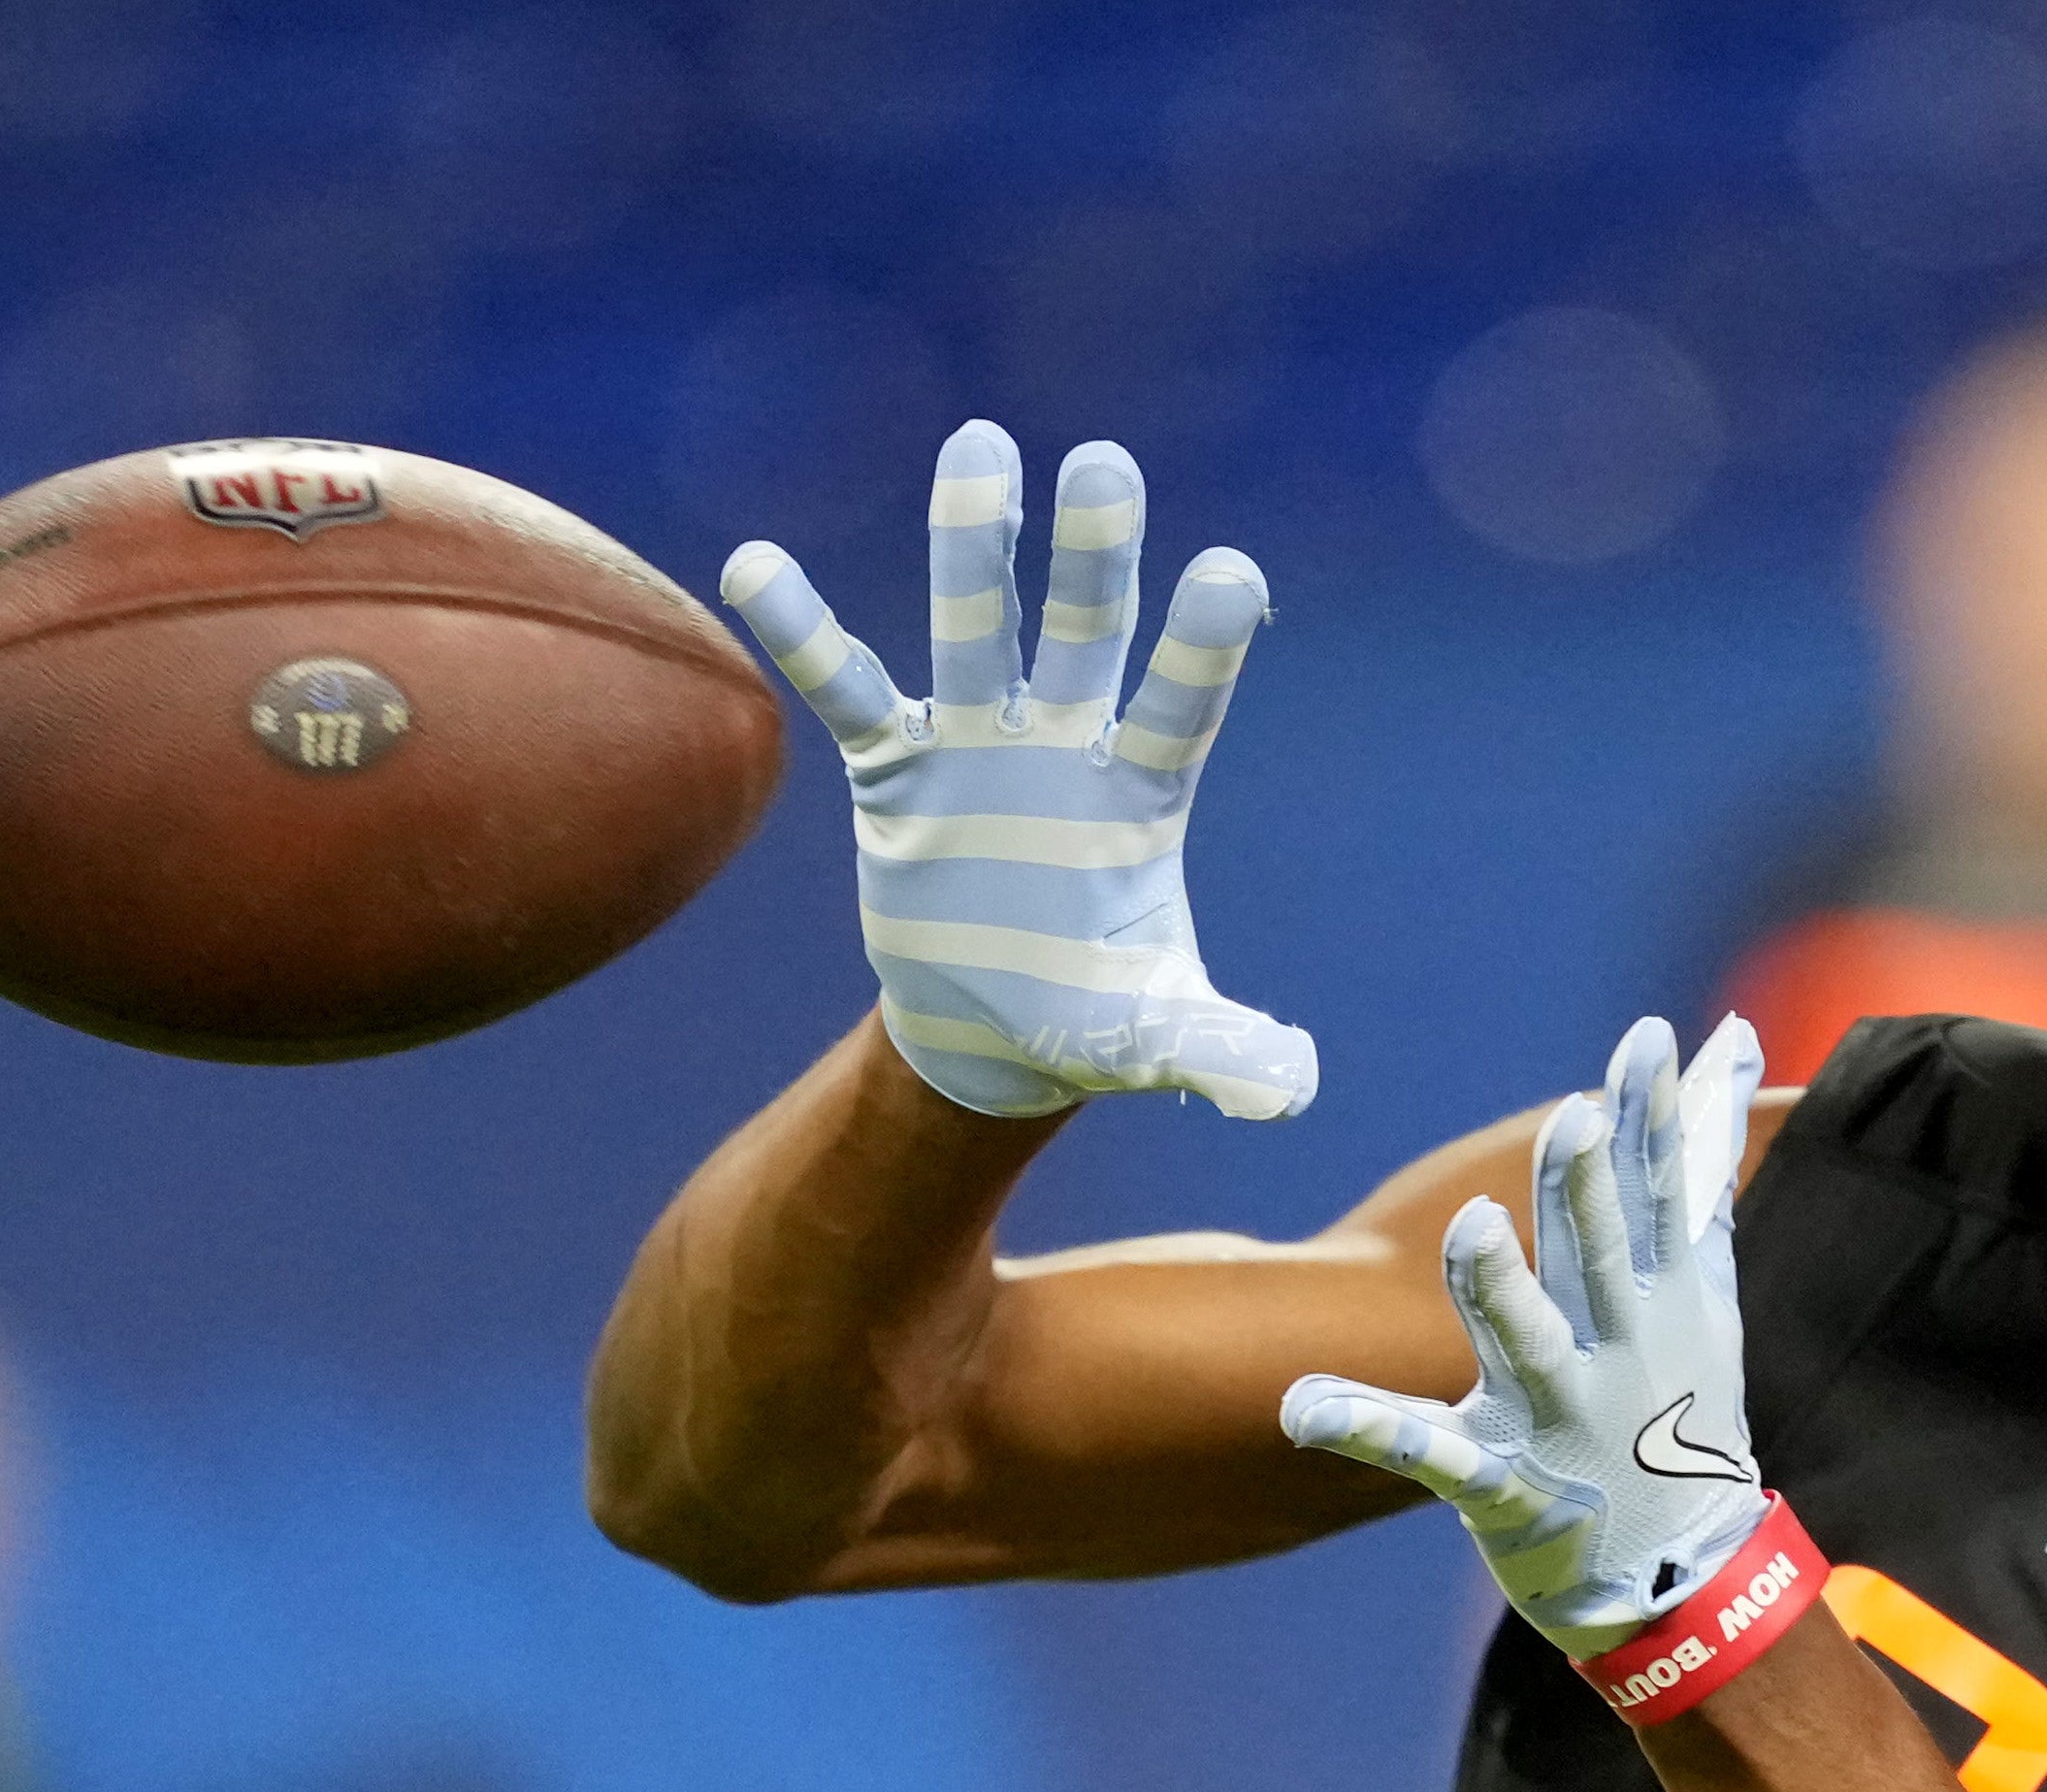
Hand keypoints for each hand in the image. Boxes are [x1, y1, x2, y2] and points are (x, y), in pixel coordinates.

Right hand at [719, 421, 1314, 1124]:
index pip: (1180, 709)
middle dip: (1092, 557)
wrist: (998, 1032)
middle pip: (1083, 635)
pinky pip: (848, 692)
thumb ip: (1222, 1050)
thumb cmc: (1093, 1019)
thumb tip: (1293, 1087)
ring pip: (973, 630)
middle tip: (1104, 463)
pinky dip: (804, 632)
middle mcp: (1065, 747)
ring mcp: (978, 747)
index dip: (1201, 648)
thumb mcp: (1156, 1039)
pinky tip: (753, 562)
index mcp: (1141, 799)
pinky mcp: (897, 770)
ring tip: (981, 448)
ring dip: (973, 545)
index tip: (1231, 572)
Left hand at [1280, 1010, 1767, 1655]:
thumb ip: (1706, 1174)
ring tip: (1471, 1230)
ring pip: (1526, 1345)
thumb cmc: (1680, 1412)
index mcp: (1662, 1301)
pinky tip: (1303, 1407)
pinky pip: (1427, 1454)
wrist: (1683, 1578)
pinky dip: (1367, 1429)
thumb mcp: (1706, 1293)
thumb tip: (1734, 1048)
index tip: (1646, 1043)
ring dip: (1499, 1293)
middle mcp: (1616, 1351)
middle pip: (1596, 1258)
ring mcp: (1559, 1420)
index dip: (1653, 1120)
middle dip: (1585, 1195)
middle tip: (1573, 1119)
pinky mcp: (1503, 1485)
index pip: (1660, 1197)